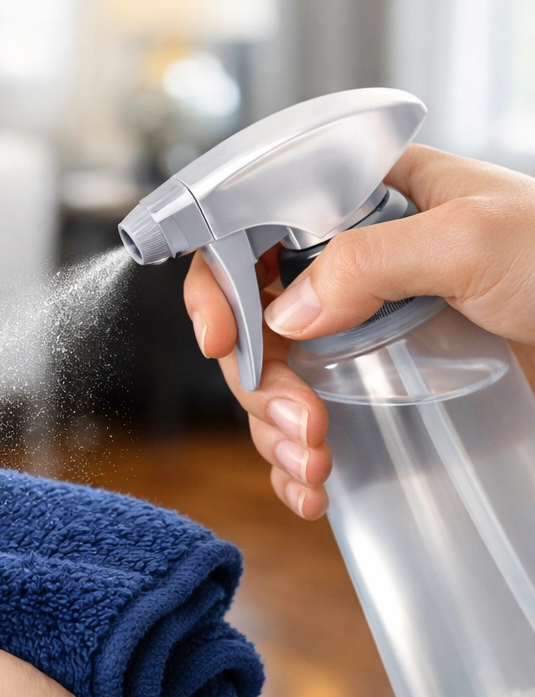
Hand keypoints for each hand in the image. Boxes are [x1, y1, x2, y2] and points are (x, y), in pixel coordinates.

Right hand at [184, 144, 534, 518]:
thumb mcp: (475, 239)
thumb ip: (372, 260)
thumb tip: (284, 316)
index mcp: (360, 207)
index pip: (252, 235)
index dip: (221, 286)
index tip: (223, 340)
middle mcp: (349, 269)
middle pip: (255, 326)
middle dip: (261, 385)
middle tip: (302, 425)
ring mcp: (360, 334)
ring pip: (275, 382)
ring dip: (275, 433)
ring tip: (315, 467)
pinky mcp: (379, 388)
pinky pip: (311, 422)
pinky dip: (297, 462)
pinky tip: (313, 488)